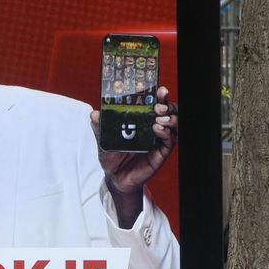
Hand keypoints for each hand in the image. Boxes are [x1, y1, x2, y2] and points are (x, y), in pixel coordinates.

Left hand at [91, 86, 177, 228]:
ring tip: (159, 116)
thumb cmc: (111, 156)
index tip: (160, 89)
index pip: (155, 105)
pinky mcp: (160, 154)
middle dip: (167, 105)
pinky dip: (166, 133)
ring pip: (174, 125)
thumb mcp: (103, 140)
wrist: (114, 178)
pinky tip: (158, 129)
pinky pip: (169, 142)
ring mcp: (159, 141)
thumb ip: (100, 127)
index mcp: (142, 121)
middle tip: (159, 105)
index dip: (160, 96)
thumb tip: (95, 114)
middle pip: (169, 112)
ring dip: (170, 118)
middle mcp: (153, 129)